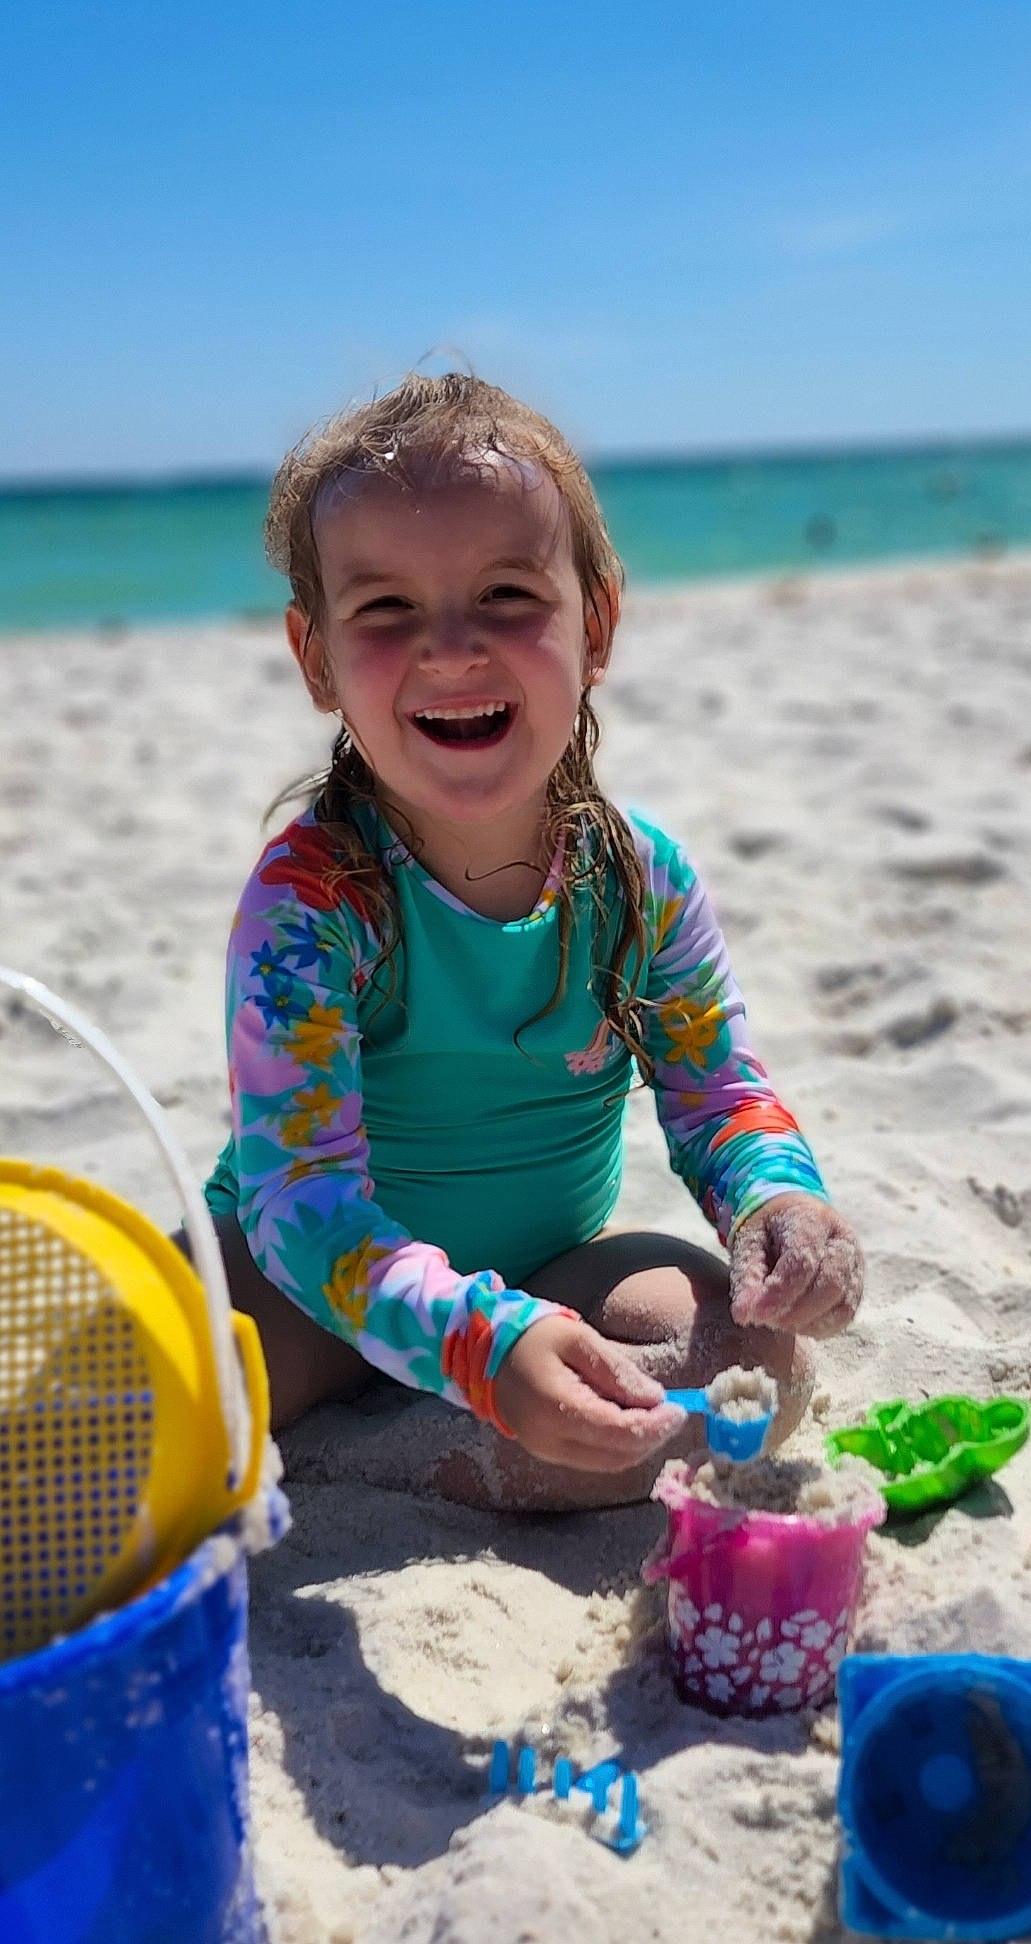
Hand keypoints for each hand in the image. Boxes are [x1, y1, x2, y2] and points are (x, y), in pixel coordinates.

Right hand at [493, 1314, 684, 1471]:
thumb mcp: (577, 1338)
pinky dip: (618, 1446)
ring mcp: (547, 1451)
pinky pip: (593, 1460)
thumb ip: (615, 1370)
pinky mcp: (548, 1453)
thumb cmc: (533, 1336)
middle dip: (652, 1437)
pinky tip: (628, 1420)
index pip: (618, 1431)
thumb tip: (654, 1399)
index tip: (679, 1409)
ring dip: (638, 1444)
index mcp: (556, 1407)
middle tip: (671, 1411)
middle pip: (617, 1455)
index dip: (655, 1425)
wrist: (485, 1352)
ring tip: (653, 1414)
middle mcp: (550, 1440)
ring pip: (608, 1463)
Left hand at [729, 1193, 862, 1338]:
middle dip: (795, 1312)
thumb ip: (746, 1277)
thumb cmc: (768, 1230)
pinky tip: (795, 1322)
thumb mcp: (749, 1242)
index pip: (804, 1261)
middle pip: (830, 1285)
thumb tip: (743, 1316)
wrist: (793, 1216)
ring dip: (807, 1322)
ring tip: (777, 1320)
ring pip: (843, 1305)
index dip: (780, 1293)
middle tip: (765, 1319)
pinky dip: (820, 1326)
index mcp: (813, 1220)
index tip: (756, 1315)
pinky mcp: (858, 1284)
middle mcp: (843, 1240)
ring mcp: (856, 1263)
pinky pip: (845, 1315)